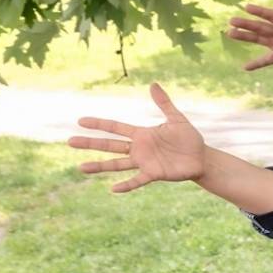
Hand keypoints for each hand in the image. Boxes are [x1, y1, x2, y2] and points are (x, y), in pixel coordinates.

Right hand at [70, 84, 207, 191]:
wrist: (202, 158)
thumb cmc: (190, 139)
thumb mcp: (177, 119)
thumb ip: (164, 103)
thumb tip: (153, 84)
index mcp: (141, 134)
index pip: (115, 127)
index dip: (99, 124)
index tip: (80, 121)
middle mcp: (138, 148)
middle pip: (110, 145)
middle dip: (90, 143)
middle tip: (70, 141)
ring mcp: (144, 162)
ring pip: (117, 164)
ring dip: (100, 166)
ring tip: (81, 168)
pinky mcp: (154, 174)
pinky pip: (137, 180)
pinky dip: (126, 185)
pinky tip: (113, 189)